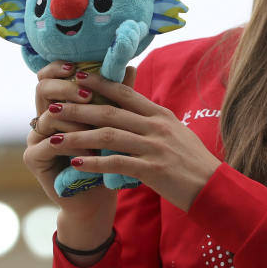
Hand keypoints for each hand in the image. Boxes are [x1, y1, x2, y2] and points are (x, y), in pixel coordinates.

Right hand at [22, 62, 137, 260]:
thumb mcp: (116, 124)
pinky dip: (72, 145)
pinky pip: (49, 144)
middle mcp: (43, 118)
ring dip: (75, 121)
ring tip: (97, 130)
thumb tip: (129, 67)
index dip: (61, 68)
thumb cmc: (110, 157)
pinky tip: (89, 151)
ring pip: (48, 117)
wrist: (101, 196)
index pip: (50, 75)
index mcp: (60, 105)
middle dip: (66, 89)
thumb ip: (118, 97)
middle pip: (42, 89)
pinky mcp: (33, 158)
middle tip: (88, 95)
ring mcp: (35, 138)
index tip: (79, 67)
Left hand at [44, 71, 221, 210]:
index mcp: (160, 114)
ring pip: (108, 135)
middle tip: (53, 106)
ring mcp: (155, 147)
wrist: (213, 188)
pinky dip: (93, 163)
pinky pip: (116, 163)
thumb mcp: (176, 134)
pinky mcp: (153, 169)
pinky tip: (75, 163)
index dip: (98, 84)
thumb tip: (133, 112)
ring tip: (54, 137)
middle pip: (110, 111)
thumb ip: (154, 122)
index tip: (76, 79)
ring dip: (78, 136)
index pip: (125, 93)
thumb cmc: (193, 163)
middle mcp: (157, 126)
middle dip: (78, 108)